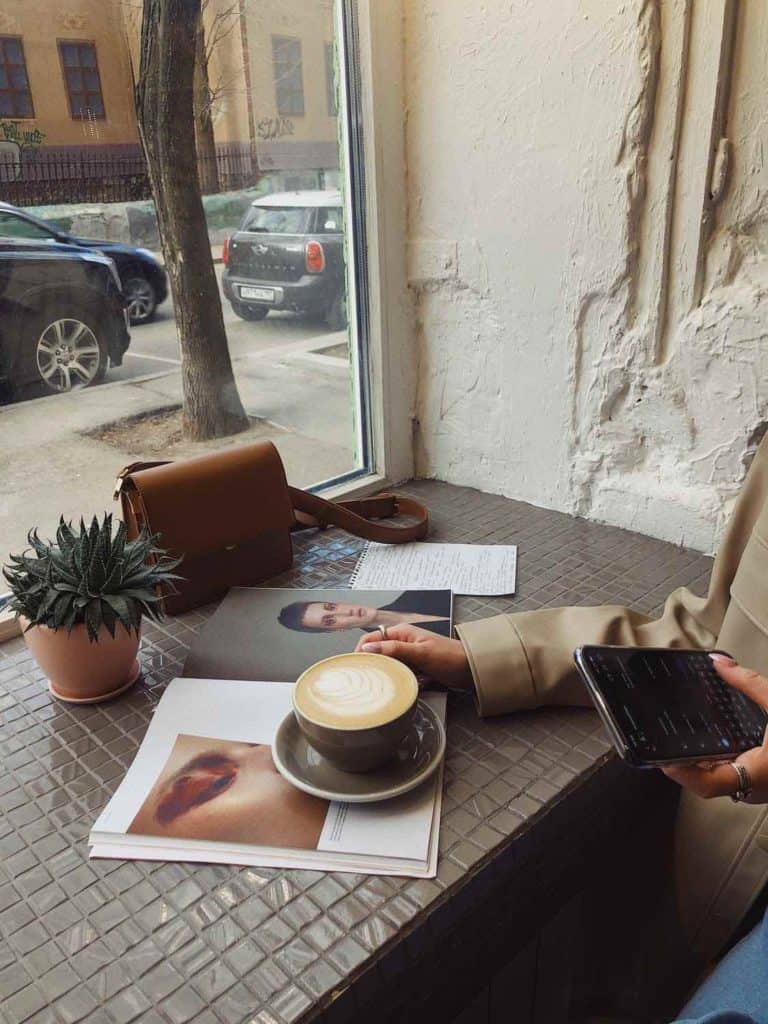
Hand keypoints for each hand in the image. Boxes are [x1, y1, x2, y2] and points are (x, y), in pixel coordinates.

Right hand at [354, 623, 473, 691]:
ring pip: (391, 669)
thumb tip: (367, 649)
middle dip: (383, 668)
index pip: (370, 639)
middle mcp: (402, 643)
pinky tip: (423, 682)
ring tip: (414, 678)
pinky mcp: (416, 669)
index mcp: (401, 633)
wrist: (472, 670)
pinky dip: (410, 682)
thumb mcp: (420, 653)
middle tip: (388, 678)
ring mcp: (409, 657)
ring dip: (399, 677)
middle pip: (379, 656)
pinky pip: (403, 677)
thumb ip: (394, 650)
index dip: (362, 652)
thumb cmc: (450, 657)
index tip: (357, 667)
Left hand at [661, 655, 767, 802]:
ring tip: (680, 739)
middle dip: (685, 765)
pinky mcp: (767, 781)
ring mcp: (763, 788)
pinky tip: (714, 742)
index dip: (680, 773)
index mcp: (761, 773)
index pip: (708, 785)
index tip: (661, 757)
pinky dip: (721, 760)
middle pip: (709, 783)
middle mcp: (758, 788)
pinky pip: (737, 775)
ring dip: (702, 764)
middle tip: (663, 742)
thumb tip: (719, 663)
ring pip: (723, 781)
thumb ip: (750, 684)